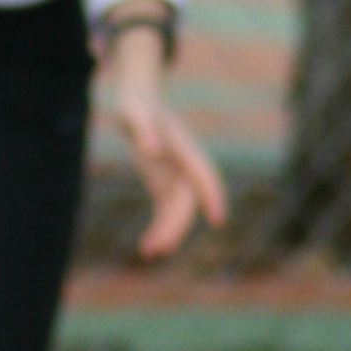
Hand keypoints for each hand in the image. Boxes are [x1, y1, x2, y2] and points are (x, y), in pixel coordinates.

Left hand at [97, 18, 225, 259]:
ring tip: (148, 252)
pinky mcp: (162, 182)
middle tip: (158, 247)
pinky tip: (148, 246)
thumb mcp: (133, 112)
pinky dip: (159, 227)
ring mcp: (174, 175)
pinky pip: (165, 209)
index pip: (204, 174)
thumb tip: (152, 151)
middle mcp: (184, 164)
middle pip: (187, 199)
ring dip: (166, 231)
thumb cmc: (134, 103)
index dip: (212, 195)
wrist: (134, 98)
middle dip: (176, 224)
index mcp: (184, 147)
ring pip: (177, 210)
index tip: (218, 219)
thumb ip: (143, 129)